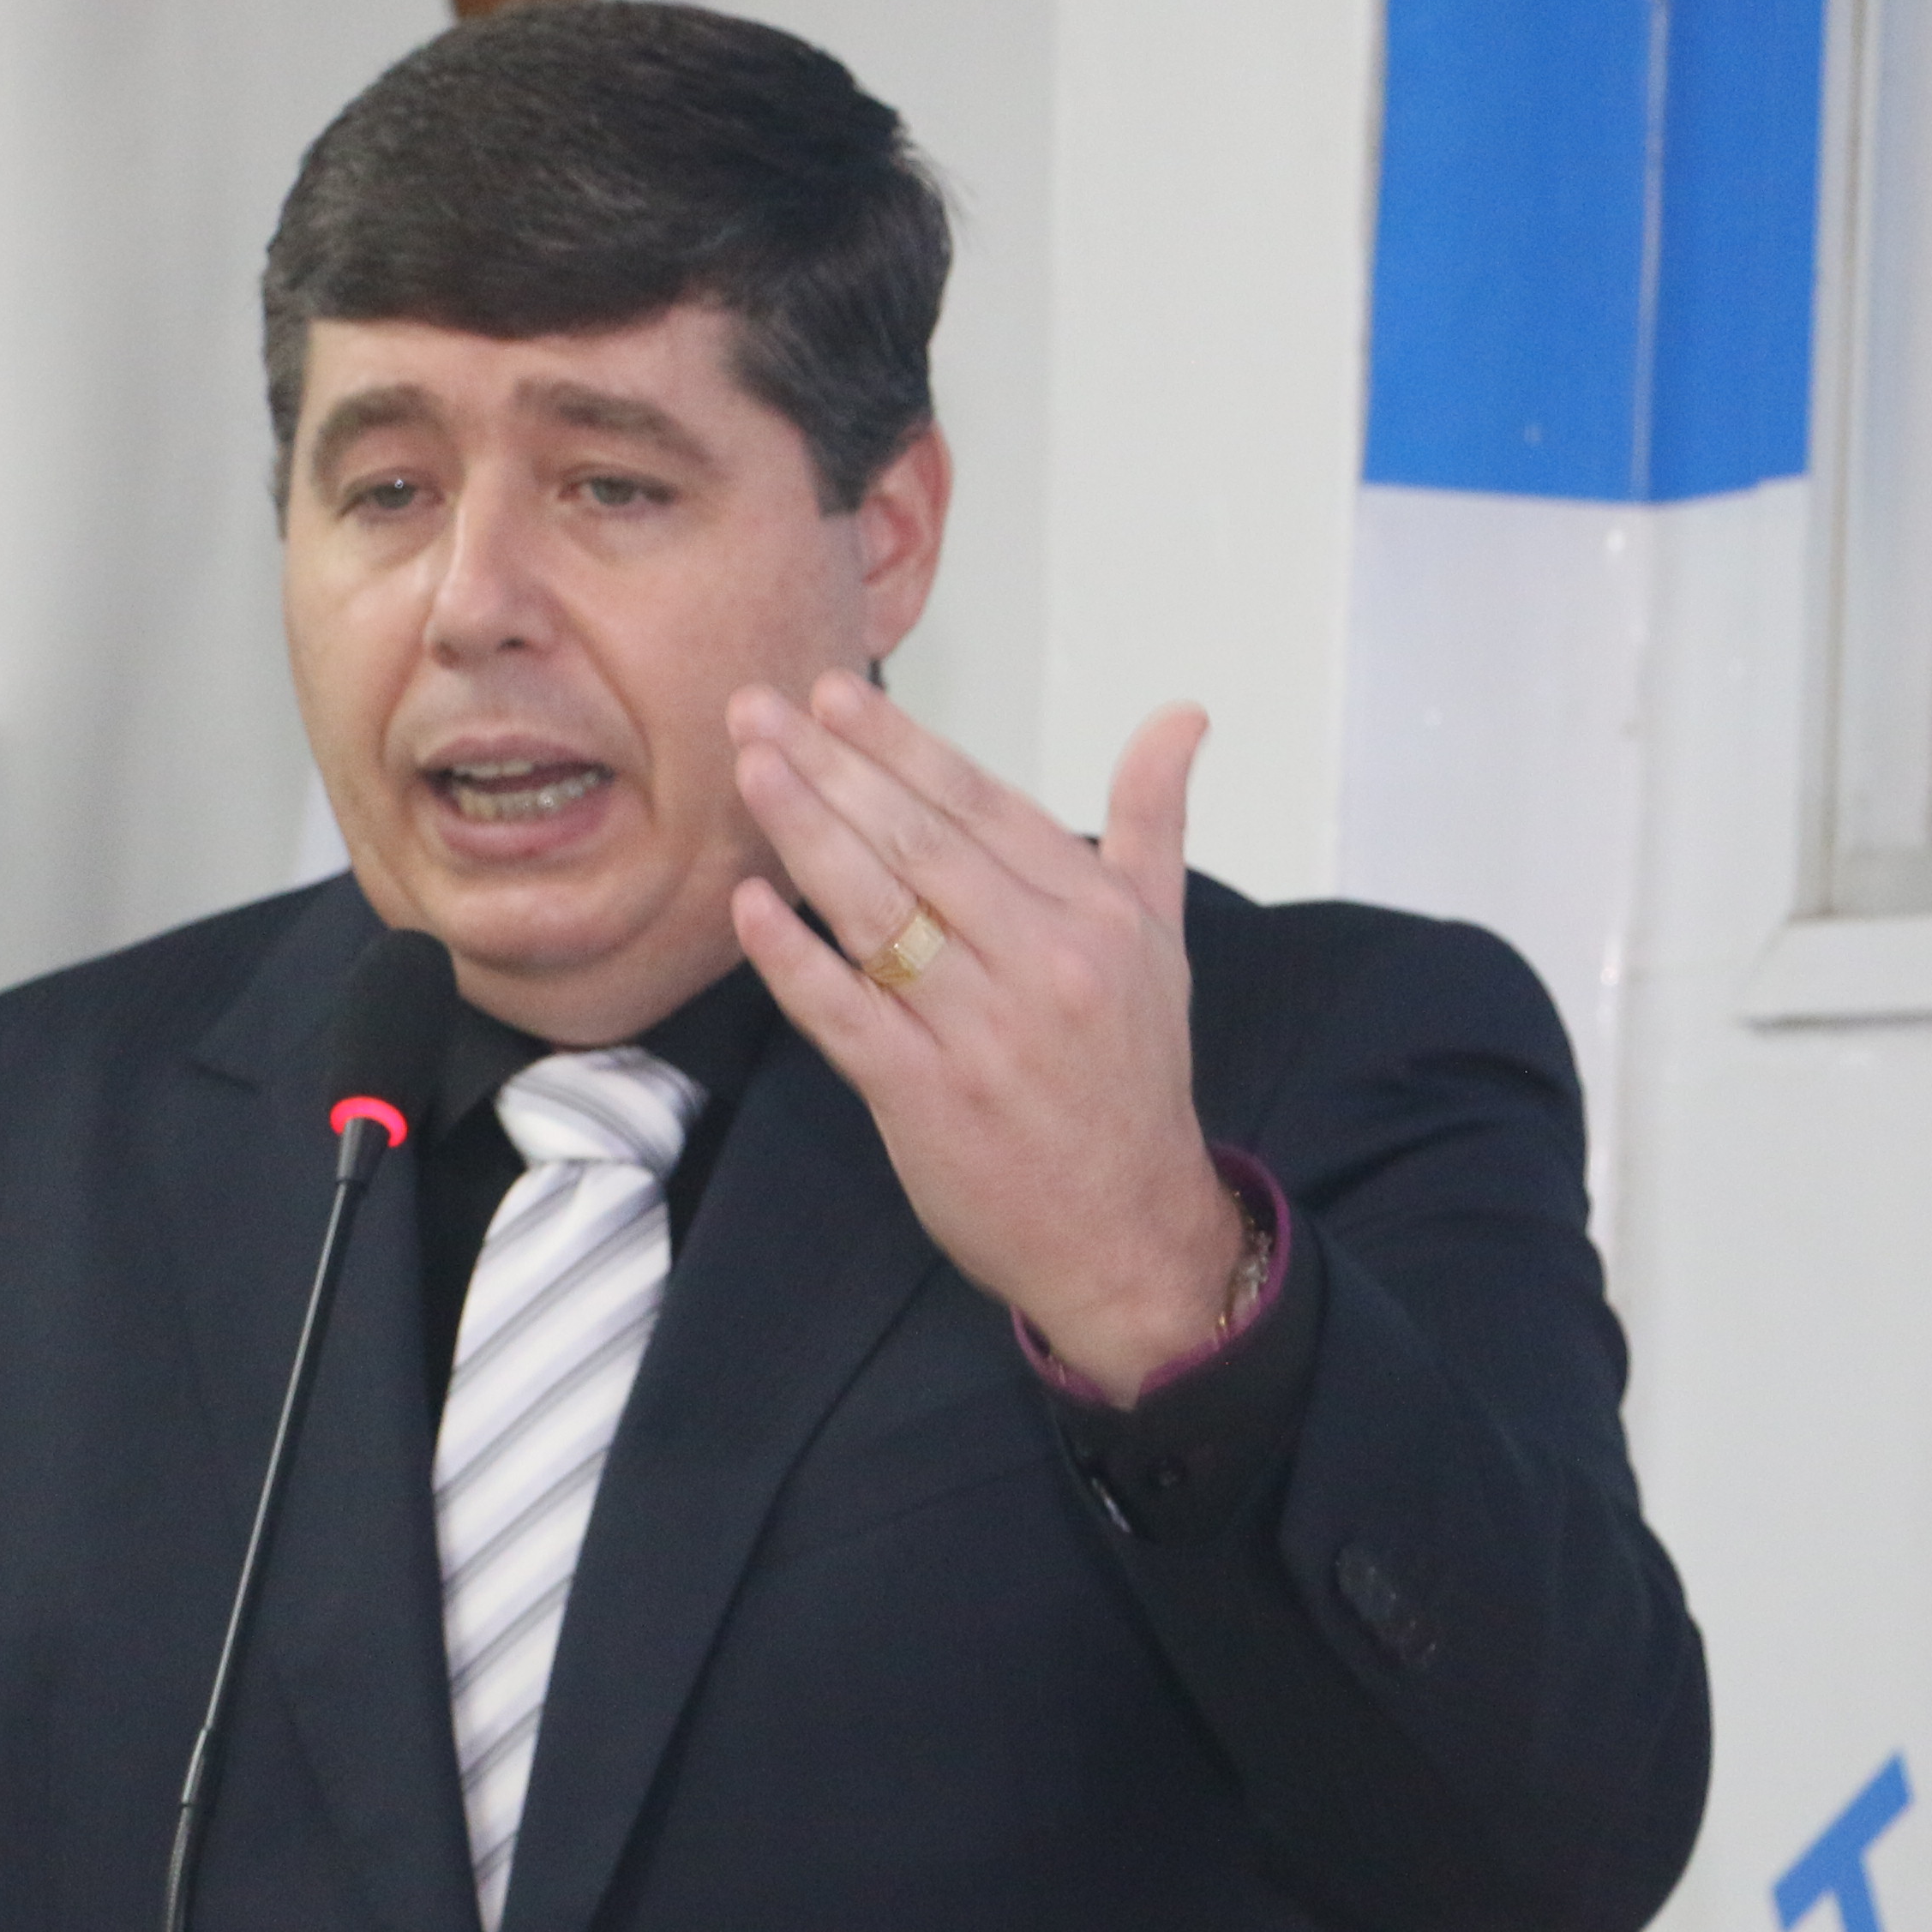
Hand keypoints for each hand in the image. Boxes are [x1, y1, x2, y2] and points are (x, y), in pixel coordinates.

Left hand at [727, 674, 1245, 1402]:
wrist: (1128, 1234)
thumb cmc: (1132, 1079)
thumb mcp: (1161, 943)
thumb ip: (1152, 825)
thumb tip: (1182, 716)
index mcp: (1093, 915)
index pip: (981, 806)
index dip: (902, 746)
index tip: (833, 697)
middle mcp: (1043, 963)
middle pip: (919, 843)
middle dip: (833, 768)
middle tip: (756, 710)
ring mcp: (982, 1032)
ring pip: (879, 912)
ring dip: (805, 834)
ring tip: (750, 772)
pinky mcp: (927, 1098)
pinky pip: (847, 1014)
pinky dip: (795, 960)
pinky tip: (750, 908)